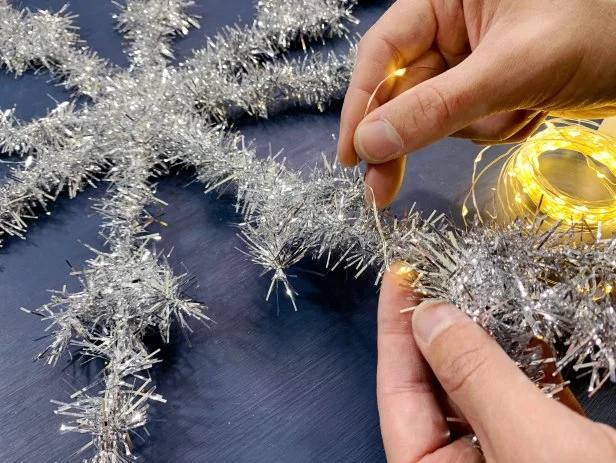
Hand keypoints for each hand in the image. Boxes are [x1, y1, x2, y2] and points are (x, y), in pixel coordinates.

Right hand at [338, 0, 615, 206]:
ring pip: (439, 114)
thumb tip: (370, 143)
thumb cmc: (598, 33)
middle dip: (407, 136)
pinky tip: (534, 109)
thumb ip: (437, 107)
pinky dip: (498, 126)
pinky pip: (471, 121)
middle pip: (403, 90)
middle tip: (382, 189)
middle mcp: (452, 23)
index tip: (350, 155)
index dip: (361, 105)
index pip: (383, 53)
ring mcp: (473, 56)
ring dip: (478, 125)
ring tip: (527, 107)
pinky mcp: (492, 83)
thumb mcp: (512, 69)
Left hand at [376, 264, 615, 461]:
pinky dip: (523, 360)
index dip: (393, 330)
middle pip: (435, 386)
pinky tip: (523, 324)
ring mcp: (504, 460)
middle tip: (436, 275)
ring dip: (480, 338)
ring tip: (474, 288)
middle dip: (437, 328)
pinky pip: (523, 397)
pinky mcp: (548, 452)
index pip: (397, 393)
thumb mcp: (528, 441)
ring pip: (479, 387)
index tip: (398, 277)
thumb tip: (429, 317)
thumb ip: (474, 376)